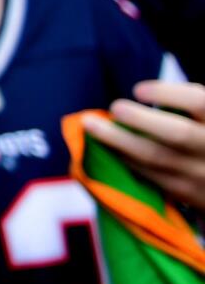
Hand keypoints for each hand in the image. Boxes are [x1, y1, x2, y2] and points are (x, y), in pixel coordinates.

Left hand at [83, 80, 204, 209]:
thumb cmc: (204, 135)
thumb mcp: (202, 118)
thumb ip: (184, 105)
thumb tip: (139, 93)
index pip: (200, 103)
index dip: (169, 94)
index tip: (138, 90)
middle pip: (178, 133)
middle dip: (140, 119)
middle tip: (114, 107)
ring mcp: (200, 175)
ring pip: (156, 158)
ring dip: (119, 140)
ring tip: (91, 125)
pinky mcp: (185, 193)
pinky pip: (148, 175)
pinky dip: (124, 159)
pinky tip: (105, 147)